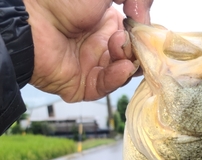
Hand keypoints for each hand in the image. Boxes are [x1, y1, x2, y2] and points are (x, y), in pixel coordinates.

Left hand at [23, 0, 152, 101]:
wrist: (31, 20)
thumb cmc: (62, 0)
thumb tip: (146, 20)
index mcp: (106, 22)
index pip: (135, 37)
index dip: (144, 37)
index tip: (149, 34)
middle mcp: (100, 45)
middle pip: (132, 57)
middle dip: (138, 52)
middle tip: (133, 44)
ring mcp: (91, 66)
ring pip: (122, 74)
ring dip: (128, 64)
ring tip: (122, 52)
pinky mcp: (82, 85)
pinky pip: (105, 87)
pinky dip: (116, 79)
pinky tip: (121, 68)